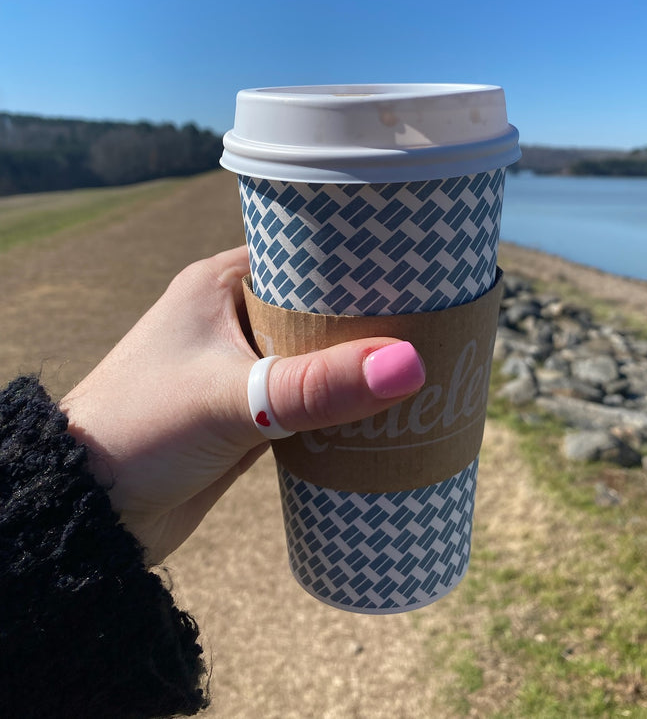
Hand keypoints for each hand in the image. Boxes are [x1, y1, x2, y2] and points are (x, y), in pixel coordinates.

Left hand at [60, 247, 425, 563]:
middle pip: (320, 308)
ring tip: (427, 363)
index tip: (418, 265)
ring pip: (317, 357)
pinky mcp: (247, 416)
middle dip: (371, 318)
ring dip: (357, 366)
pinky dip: (340, 406)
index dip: (359, 259)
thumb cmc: (139, 432)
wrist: (89, 513)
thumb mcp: (232, 400)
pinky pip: (308, 400)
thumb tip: (409, 364)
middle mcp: (231, 318)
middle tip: (438, 320)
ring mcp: (241, 368)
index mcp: (220, 284)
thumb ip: (316, 386)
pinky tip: (385, 413)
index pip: (305, 252)